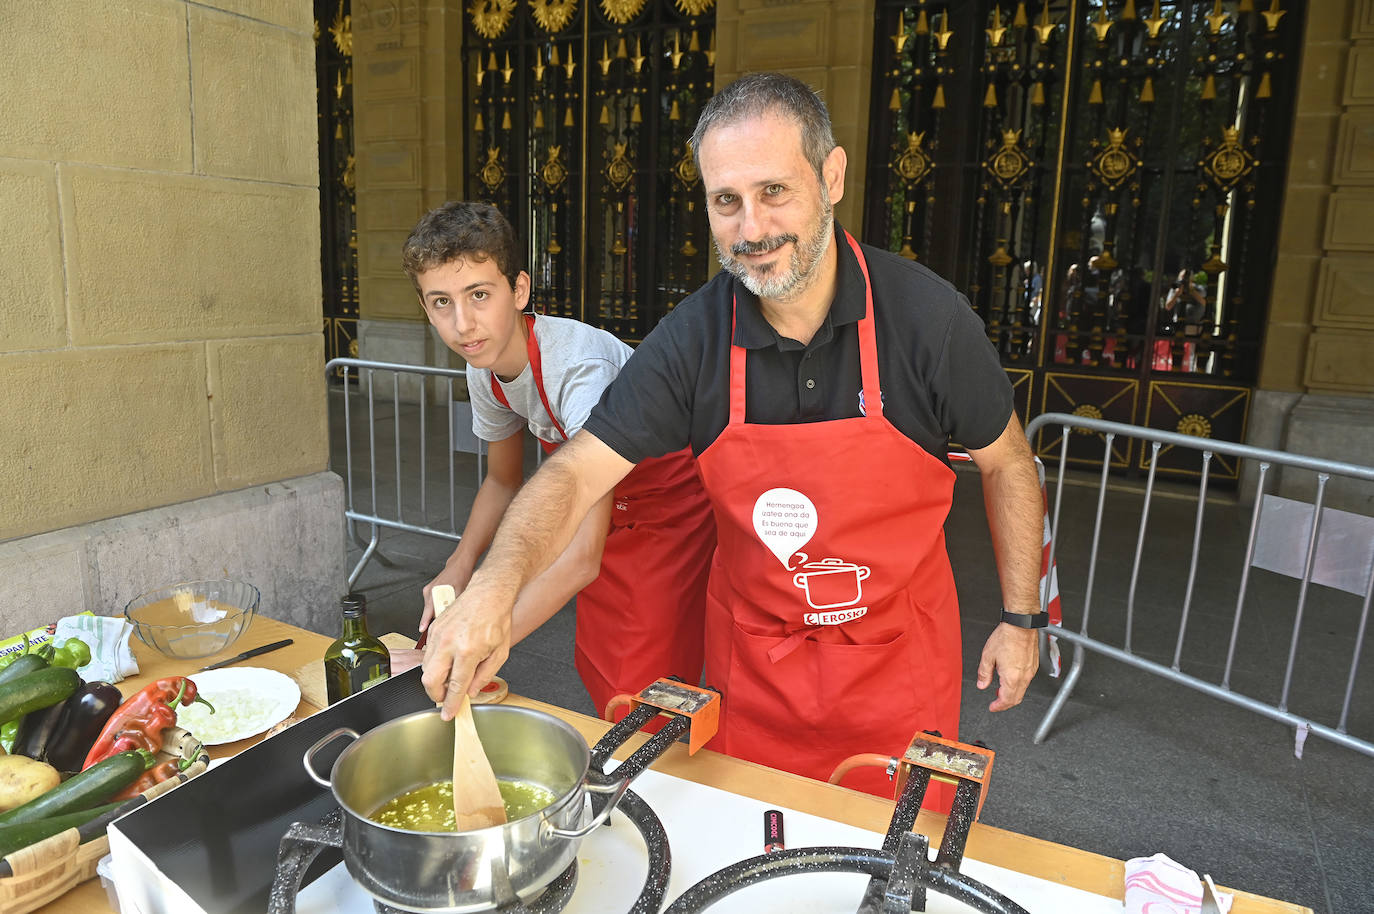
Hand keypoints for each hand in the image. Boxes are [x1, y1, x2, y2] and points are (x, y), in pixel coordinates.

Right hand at [419, 561, 474, 633]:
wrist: (458, 565)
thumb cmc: (461, 576)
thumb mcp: (460, 592)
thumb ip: (453, 604)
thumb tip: (450, 616)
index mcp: (435, 591)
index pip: (428, 610)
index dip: (425, 621)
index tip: (422, 629)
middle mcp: (429, 591)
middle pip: (428, 611)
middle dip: (432, 620)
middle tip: (440, 627)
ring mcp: (428, 590)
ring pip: (430, 607)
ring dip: (436, 612)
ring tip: (446, 612)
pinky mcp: (429, 589)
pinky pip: (431, 602)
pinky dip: (436, 606)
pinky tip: (444, 605)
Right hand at [420, 573, 515, 718]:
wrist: (488, 593)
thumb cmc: (497, 619)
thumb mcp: (499, 653)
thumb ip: (484, 675)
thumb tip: (470, 691)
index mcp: (468, 651)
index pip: (455, 686)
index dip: (451, 704)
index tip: (448, 714)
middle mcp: (449, 643)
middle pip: (430, 680)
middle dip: (435, 694)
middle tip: (446, 697)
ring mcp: (438, 635)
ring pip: (425, 667)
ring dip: (435, 678)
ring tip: (450, 678)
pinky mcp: (434, 628)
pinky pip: (427, 653)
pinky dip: (434, 663)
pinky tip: (448, 662)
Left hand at [976, 623, 1038, 711]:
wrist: (1021, 625)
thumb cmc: (1006, 637)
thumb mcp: (988, 656)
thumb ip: (984, 674)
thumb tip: (982, 685)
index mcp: (1012, 677)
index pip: (1006, 700)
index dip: (998, 706)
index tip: (992, 707)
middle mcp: (1024, 677)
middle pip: (1016, 699)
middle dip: (1005, 703)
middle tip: (996, 702)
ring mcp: (1030, 671)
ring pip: (1022, 691)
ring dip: (1011, 694)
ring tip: (1000, 690)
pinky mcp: (1033, 665)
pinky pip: (1026, 681)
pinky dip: (1018, 686)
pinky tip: (1010, 679)